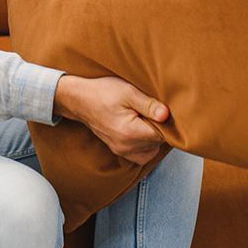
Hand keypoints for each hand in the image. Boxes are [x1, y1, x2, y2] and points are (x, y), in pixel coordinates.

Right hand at [53, 75, 168, 164]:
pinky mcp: (119, 150)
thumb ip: (148, 105)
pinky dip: (146, 145)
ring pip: (151, 149)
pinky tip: (142, 129)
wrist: (79, 99)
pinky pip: (141, 154)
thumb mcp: (128, 92)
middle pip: (158, 143)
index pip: (162, 135)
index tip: (165, 109)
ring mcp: (121, 150)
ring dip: (153, 136)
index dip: (168, 122)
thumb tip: (166, 115)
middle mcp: (126, 147)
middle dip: (160, 128)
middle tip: (155, 110)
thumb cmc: (102, 92)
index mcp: (130, 132)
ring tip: (147, 118)